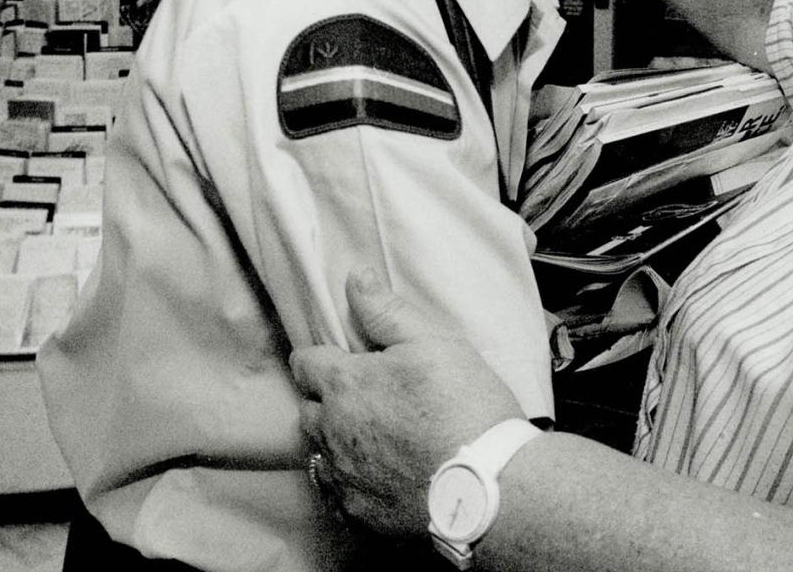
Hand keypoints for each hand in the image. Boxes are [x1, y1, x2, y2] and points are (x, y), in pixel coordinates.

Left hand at [291, 269, 522, 537]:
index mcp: (345, 384)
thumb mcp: (434, 342)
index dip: (319, 357)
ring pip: (319, 454)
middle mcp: (332, 431)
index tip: (337, 359)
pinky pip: (337, 493)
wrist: (486, 484)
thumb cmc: (464, 406)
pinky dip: (349, 481)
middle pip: (306, 410)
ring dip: (334, 442)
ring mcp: (342, 477)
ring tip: (369, 438)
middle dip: (324, 401)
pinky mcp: (358, 513)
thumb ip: (388, 311)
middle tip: (360, 398)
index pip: (306, 363)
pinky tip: (377, 475)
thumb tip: (357, 278)